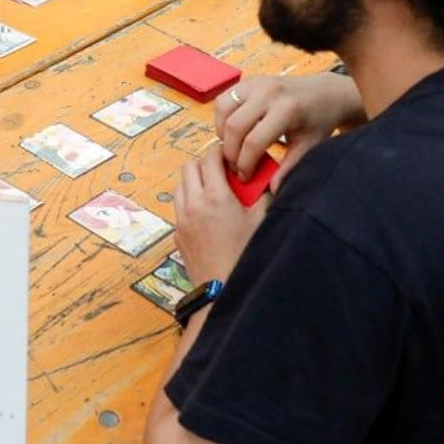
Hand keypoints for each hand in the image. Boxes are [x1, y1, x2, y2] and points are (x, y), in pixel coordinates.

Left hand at [174, 150, 267, 285]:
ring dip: (194, 182)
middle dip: (204, 164)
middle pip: (189, 167)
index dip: (220, 152)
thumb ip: (263, 195)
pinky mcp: (178, 235)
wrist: (223, 291)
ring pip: (180, 186)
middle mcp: (193, 205)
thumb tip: (265, 178)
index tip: (230, 156)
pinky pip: (179, 208)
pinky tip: (206, 214)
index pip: (210, 159)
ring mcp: (182, 221)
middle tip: (222, 171)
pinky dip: (189, 203)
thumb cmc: (246, 256)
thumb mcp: (262, 221)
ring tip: (213, 191)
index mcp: (215, 198)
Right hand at [215, 73, 362, 192]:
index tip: (245, 177)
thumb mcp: (308, 146)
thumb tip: (272, 189)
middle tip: (235, 166)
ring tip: (232, 148)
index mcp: (286, 110)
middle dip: (230, 152)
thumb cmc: (317, 121)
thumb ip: (289, 168)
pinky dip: (222, 118)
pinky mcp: (248, 80)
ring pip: (223, 110)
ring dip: (222, 133)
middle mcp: (268, 92)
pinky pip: (224, 99)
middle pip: (234, 127)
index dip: (245, 164)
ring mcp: (256, 83)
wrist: (325, 93)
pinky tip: (231, 132)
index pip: (253, 141)